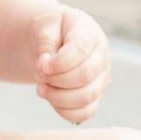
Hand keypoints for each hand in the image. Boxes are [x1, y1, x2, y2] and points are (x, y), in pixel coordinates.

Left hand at [32, 7, 109, 123]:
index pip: (80, 50)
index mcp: (89, 34)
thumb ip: (45, 43)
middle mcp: (101, 57)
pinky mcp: (95, 97)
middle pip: (84, 76)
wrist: (55, 41)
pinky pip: (84, 113)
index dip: (58, 63)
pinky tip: (51, 97)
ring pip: (85, 98)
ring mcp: (101, 79)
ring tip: (41, 87)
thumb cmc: (52, 31)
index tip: (40, 64)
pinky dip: (64, 110)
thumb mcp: (44, 26)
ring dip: (57, 97)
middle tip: (39, 75)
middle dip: (55, 80)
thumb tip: (45, 66)